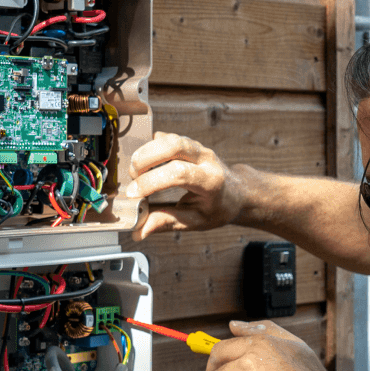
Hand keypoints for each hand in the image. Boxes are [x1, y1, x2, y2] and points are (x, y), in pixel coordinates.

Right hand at [126, 131, 247, 239]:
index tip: (133, 194)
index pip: (179, 173)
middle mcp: (206, 159)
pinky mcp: (188, 142)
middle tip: (133, 179)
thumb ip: (167, 223)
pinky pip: (166, 138)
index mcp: (211, 181)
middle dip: (145, 159)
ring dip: (145, 152)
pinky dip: (150, 148)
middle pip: (173, 145)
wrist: (236, 191)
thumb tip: (138, 232)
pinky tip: (144, 165)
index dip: (151, 181)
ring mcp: (198, 147)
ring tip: (136, 173)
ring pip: (169, 138)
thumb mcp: (196, 221)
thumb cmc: (217, 208)